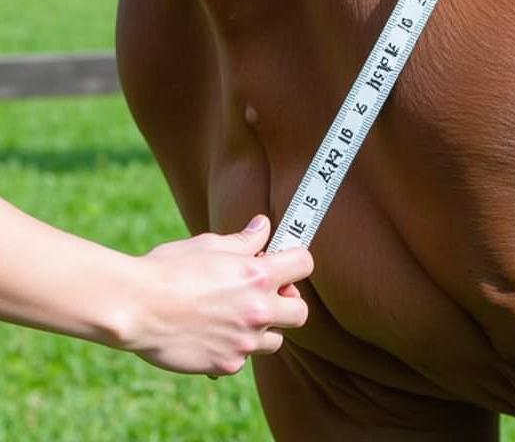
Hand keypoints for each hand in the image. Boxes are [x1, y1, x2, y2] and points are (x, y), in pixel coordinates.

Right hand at [123, 215, 313, 375]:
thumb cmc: (169, 269)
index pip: (304, 264)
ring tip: (234, 316)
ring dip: (262, 329)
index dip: (294, 260)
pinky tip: (210, 335)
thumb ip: (244, 240)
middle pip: (300, 311)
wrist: (134, 307)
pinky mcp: (224, 364)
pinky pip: (242, 359)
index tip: (281, 261)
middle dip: (286, 301)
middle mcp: (258, 310)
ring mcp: (243, 342)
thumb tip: (263, 226)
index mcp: (258, 275)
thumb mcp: (210, 245)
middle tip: (263, 294)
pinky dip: (232, 349)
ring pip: (275, 340)